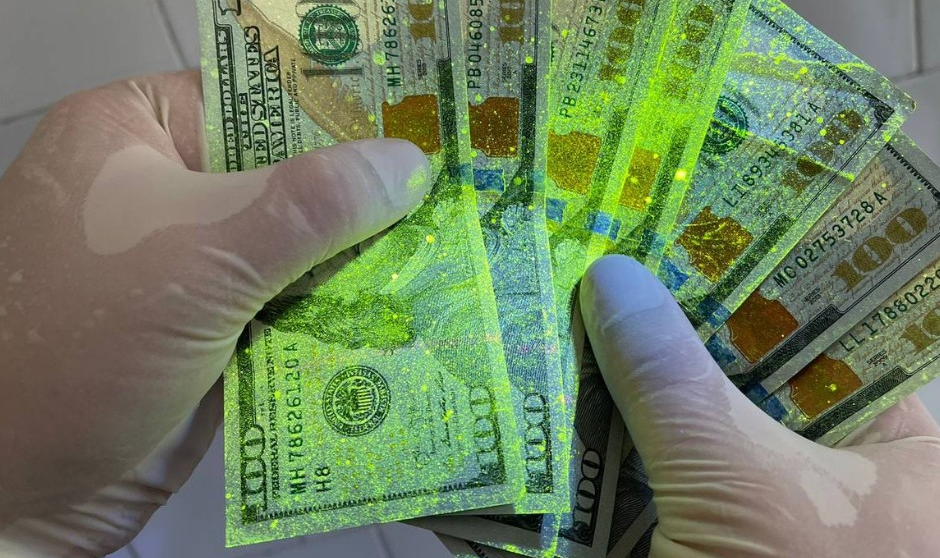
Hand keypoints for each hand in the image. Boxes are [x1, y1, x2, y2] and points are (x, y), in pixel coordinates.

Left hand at [0, 70, 429, 556]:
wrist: (15, 495)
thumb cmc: (79, 346)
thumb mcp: (197, 255)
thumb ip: (310, 206)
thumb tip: (410, 165)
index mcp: (137, 132)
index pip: (261, 98)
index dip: (341, 115)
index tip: (424, 136)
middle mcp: (164, 190)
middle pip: (288, 177)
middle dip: (362, 203)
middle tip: (450, 209)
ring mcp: (189, 266)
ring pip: (298, 249)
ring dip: (359, 266)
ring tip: (445, 262)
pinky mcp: (212, 331)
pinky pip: (293, 308)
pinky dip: (339, 318)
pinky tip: (401, 319)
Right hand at [580, 256, 939, 556]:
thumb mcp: (742, 485)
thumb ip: (675, 384)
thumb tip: (613, 278)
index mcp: (899, 453)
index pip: (829, 337)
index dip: (759, 284)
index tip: (694, 232)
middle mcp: (837, 476)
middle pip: (749, 378)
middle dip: (679, 332)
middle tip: (623, 261)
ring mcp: (765, 511)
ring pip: (696, 426)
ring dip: (637, 387)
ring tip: (584, 306)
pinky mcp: (703, 536)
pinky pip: (659, 474)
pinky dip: (616, 445)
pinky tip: (569, 389)